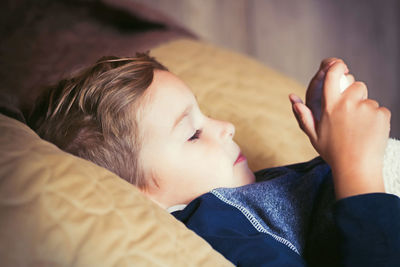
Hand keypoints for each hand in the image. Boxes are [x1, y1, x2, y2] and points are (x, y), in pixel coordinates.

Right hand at [289, 59, 390, 198]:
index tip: (340, 67)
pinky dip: (376, 119)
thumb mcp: (313, 135)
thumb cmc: (332, 152)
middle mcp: (349, 104)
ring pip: (368, 100)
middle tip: (350, 114)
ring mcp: (367, 108)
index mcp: (330, 106)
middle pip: (357, 85)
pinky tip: (368, 133)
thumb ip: (303, 115)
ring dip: (365, 110)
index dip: (337, 67)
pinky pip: (380, 111)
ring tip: (359, 129)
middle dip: (354, 95)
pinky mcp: (382, 115)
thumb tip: (292, 98)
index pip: (334, 74)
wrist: (356, 168)